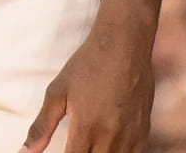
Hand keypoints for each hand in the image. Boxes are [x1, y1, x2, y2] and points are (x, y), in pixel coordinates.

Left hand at [20, 26, 153, 152]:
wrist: (125, 42)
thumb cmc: (88, 64)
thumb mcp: (58, 92)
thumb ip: (41, 127)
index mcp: (86, 127)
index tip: (63, 151)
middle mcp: (111, 136)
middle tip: (75, 145)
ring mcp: (131, 135)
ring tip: (90, 146)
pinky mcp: (144, 131)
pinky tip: (109, 147)